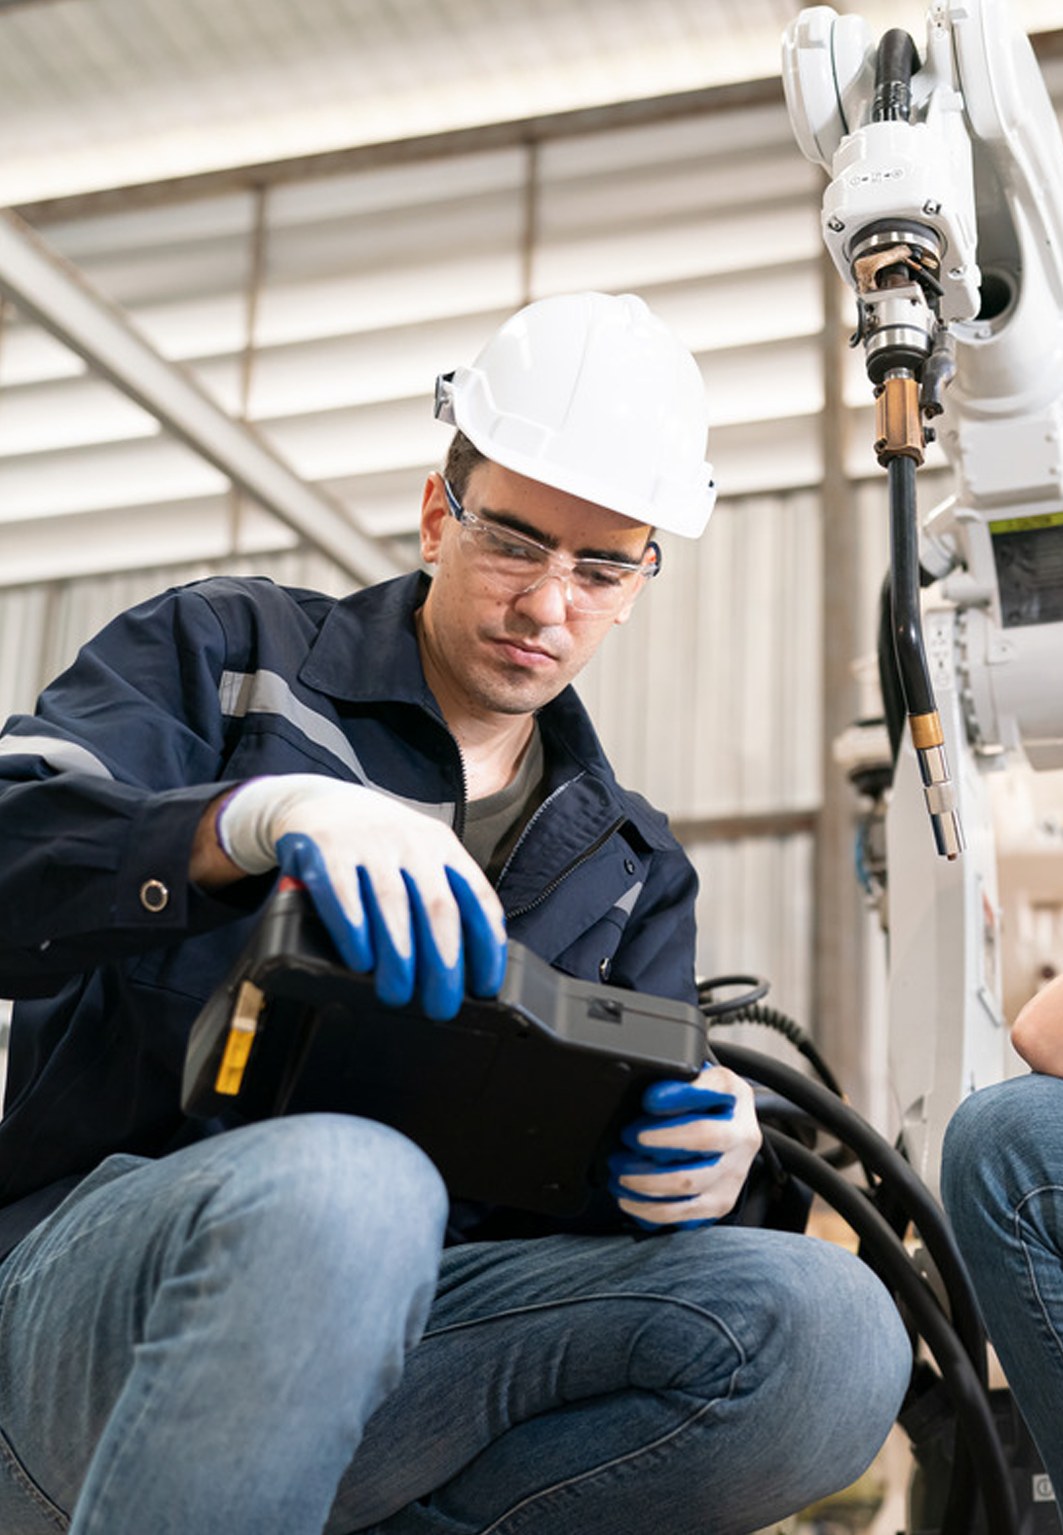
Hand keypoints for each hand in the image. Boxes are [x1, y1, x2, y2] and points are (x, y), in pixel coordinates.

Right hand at [216, 775, 506, 1019]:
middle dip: (443, 963)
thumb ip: (438, 897)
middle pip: (437, 907)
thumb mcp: (418, 855)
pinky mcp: (325, 848)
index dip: (487, 946)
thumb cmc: (376, 844)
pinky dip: (353, 931)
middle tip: (441, 1006)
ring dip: (398, 957)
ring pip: (392, 905)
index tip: (486, 986)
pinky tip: (360, 961)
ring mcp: (368, 843)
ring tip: (398, 995)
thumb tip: (459, 970)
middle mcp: (411, 842)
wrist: (316, 799)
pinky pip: (343, 893)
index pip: (478, 898)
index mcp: (443, 847)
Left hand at [608, 1065, 760, 1228]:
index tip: (650, 1099)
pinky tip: (630, 1198)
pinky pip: (684, 1212)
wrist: (734, 1137)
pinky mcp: (721, 1202)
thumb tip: (652, 1094)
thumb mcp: (703, 1079)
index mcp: (738, 1099)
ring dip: (648, 1179)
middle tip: (630, 1136)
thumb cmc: (710, 1106)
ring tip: (622, 1172)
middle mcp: (742, 1138)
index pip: (717, 1088)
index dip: (683, 1094)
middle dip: (660, 1139)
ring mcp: (734, 1174)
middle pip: (703, 1138)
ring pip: (688, 1182)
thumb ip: (683, 1079)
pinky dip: (651, 1208)